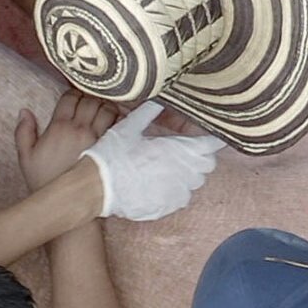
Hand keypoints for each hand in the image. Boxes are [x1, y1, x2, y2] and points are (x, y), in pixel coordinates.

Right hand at [15, 89, 124, 192]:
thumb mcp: (26, 157)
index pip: (69, 97)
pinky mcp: (110, 148)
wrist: (67, 201)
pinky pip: (118, 125)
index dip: (73, 93)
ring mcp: (97, 138)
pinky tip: (116, 121)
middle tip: (91, 102)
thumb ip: (23, 132)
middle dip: (91, 97)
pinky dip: (118, 119)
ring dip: (106, 105)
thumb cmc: (45, 180)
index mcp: (59, 127)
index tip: (76, 97)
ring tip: (104, 109)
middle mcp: (79, 129)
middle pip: (90, 100)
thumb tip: (24, 111)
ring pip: (107, 109)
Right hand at [82, 99, 223, 219]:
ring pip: (195, 183)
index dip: (212, 140)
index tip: (210, 137)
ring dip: (187, 174)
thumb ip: (149, 112)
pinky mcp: (167, 208)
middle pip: (207, 164)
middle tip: (182, 150)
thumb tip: (159, 99)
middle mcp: (182, 174)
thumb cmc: (111, 156)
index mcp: (177, 151)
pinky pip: (181, 198)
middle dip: (199, 156)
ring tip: (167, 167)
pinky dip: (175, 190)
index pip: (210, 145)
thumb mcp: (128, 128)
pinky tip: (158, 184)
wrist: (95, 189)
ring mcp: (176, 194)